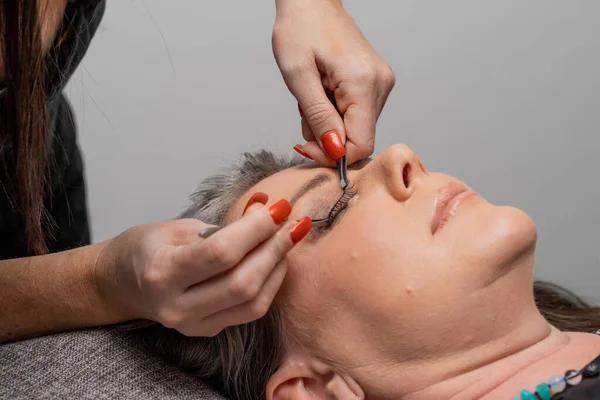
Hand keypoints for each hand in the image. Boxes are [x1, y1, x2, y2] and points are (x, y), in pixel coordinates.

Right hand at [96, 196, 311, 336]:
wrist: (120, 283)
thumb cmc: (146, 248)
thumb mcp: (176, 227)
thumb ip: (222, 225)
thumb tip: (266, 211)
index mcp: (163, 272)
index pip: (220, 253)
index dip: (256, 229)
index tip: (278, 208)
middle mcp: (177, 306)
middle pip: (242, 282)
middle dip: (275, 248)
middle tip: (292, 222)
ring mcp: (193, 324)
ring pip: (252, 302)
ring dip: (278, 267)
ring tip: (288, 239)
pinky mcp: (207, 330)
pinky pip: (250, 310)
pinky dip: (270, 284)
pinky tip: (276, 260)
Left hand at [272, 0, 394, 165]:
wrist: (311, 1)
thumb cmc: (300, 29)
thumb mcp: (298, 76)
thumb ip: (318, 117)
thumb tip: (334, 151)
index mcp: (363, 82)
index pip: (361, 144)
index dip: (333, 155)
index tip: (306, 147)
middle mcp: (380, 84)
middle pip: (359, 137)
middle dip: (327, 136)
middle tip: (304, 111)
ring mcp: (381, 83)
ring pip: (356, 127)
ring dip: (329, 122)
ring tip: (312, 95)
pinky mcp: (376, 82)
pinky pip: (357, 113)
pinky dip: (335, 111)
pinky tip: (323, 91)